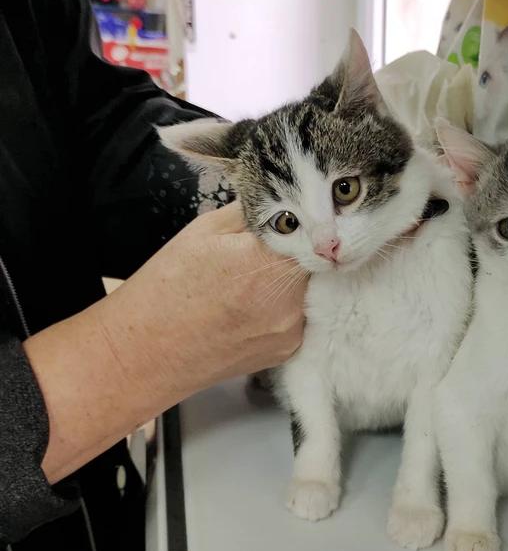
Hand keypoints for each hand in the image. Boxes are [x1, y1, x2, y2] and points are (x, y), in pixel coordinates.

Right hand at [102, 203, 306, 394]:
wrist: (149, 353)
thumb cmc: (167, 289)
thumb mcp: (205, 231)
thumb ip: (252, 211)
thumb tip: (280, 197)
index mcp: (267, 262)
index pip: (313, 232)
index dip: (307, 222)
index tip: (299, 217)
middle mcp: (287, 300)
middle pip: (316, 263)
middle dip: (300, 251)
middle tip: (272, 248)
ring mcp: (291, 330)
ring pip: (311, 291)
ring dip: (294, 280)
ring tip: (255, 280)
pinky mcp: (288, 351)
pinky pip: (301, 318)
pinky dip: (286, 307)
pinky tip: (254, 304)